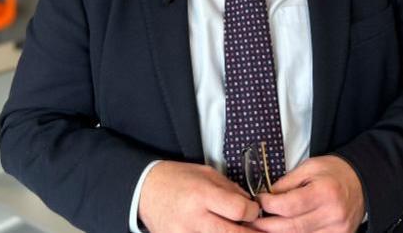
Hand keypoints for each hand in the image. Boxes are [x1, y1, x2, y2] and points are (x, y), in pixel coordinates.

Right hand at [139, 161, 261, 232]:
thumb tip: (251, 205)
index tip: (254, 210)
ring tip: (234, 227)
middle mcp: (193, 218)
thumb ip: (231, 189)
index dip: (253, 211)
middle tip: (257, 230)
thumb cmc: (178, 179)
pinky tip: (218, 230)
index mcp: (202, 195)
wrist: (145, 191)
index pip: (238, 210)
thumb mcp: (207, 174)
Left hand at [252, 156, 364, 232]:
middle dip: (268, 225)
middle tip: (253, 221)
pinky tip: (282, 231)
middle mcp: (333, 214)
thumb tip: (266, 196)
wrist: (362, 182)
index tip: (259, 200)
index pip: (289, 206)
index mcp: (325, 192)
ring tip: (264, 227)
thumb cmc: (334, 172)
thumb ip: (287, 183)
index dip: (269, 205)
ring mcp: (338, 230)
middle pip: (292, 227)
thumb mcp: (310, 167)